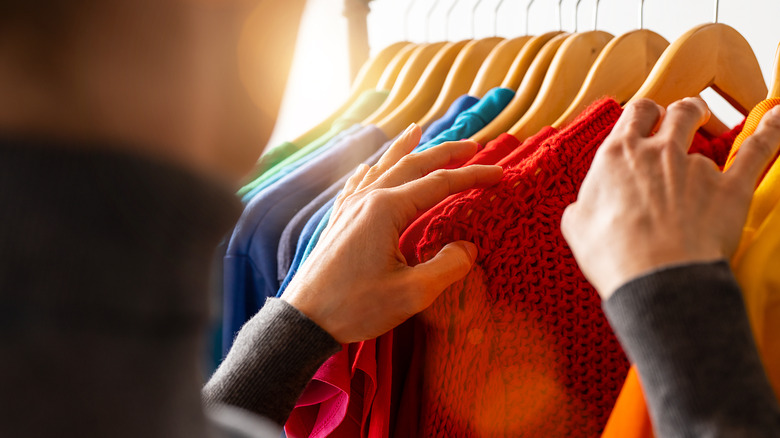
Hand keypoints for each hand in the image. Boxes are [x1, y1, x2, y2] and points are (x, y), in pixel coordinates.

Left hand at [281, 124, 502, 342]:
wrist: (306, 319)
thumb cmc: (357, 307)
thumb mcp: (412, 293)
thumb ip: (447, 266)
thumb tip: (469, 248)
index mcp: (386, 210)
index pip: (439, 183)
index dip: (472, 177)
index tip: (499, 174)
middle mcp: (367, 199)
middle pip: (412, 164)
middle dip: (444, 152)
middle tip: (473, 144)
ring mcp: (349, 207)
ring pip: (383, 167)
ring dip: (405, 149)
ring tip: (417, 130)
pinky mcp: (338, 220)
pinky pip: (358, 183)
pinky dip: (373, 169)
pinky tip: (371, 167)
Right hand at [561, 98, 779, 298]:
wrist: (656, 278)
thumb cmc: (612, 255)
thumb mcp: (576, 226)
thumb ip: (584, 203)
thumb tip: (585, 204)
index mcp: (617, 156)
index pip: (635, 113)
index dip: (643, 114)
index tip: (646, 120)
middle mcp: (657, 152)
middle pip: (675, 111)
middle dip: (681, 112)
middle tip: (684, 118)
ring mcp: (697, 167)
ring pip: (709, 132)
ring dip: (711, 130)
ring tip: (716, 129)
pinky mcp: (730, 188)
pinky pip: (757, 149)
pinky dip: (771, 130)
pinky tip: (779, 117)